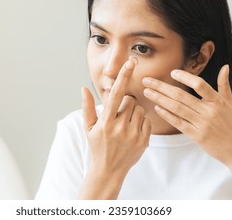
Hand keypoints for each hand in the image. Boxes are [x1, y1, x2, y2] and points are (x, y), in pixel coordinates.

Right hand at [82, 57, 150, 174]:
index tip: (131, 62)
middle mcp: (120, 128)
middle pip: (131, 100)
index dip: (123, 76)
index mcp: (105, 122)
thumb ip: (87, 107)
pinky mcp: (144, 141)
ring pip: (140, 110)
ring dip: (134, 113)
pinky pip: (147, 121)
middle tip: (119, 114)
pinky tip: (132, 131)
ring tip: (125, 124)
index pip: (116, 94)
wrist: (108, 170)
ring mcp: (133, 135)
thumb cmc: (97, 146)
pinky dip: (141, 123)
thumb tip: (84, 88)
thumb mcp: (88, 127)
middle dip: (126, 103)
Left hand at [142, 65, 231, 165]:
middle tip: (147, 80)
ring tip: (147, 92)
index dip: (185, 77)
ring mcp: (202, 124)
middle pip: (181, 95)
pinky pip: (178, 123)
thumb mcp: (231, 104)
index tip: (171, 73)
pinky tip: (156, 108)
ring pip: (176, 108)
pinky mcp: (197, 136)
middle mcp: (209, 111)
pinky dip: (166, 115)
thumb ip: (224, 85)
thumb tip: (225, 67)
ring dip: (159, 99)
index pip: (200, 84)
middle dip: (161, 87)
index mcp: (218, 101)